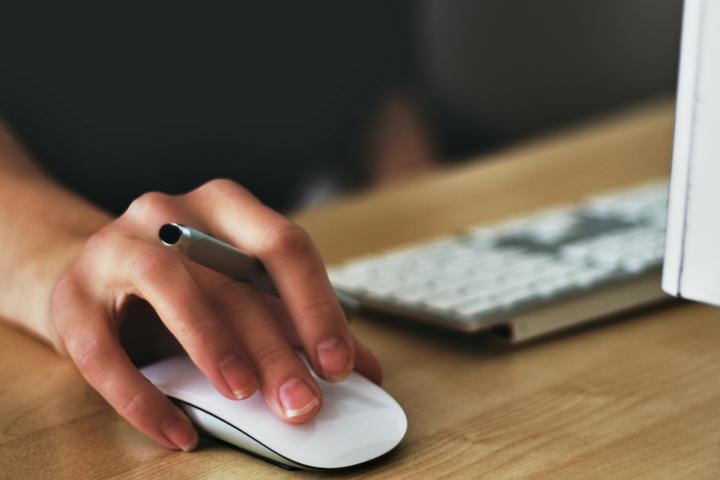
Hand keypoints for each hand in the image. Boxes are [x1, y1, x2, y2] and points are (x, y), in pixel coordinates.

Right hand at [50, 179, 381, 450]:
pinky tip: (178, 431)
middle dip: (275, 347)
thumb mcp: (243, 294)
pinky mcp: (71, 298)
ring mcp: (114, 248)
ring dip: (213, 344)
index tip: (340, 363)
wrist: (91, 277)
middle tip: (302, 401)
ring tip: (244, 394)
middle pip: (233, 278)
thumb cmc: (183, 286)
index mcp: (226, 207)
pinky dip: (143, 397)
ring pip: (169, 287)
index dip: (316, 306)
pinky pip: (103, 351)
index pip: (284, 245)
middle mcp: (170, 213)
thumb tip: (366, 368)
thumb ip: (299, 325)